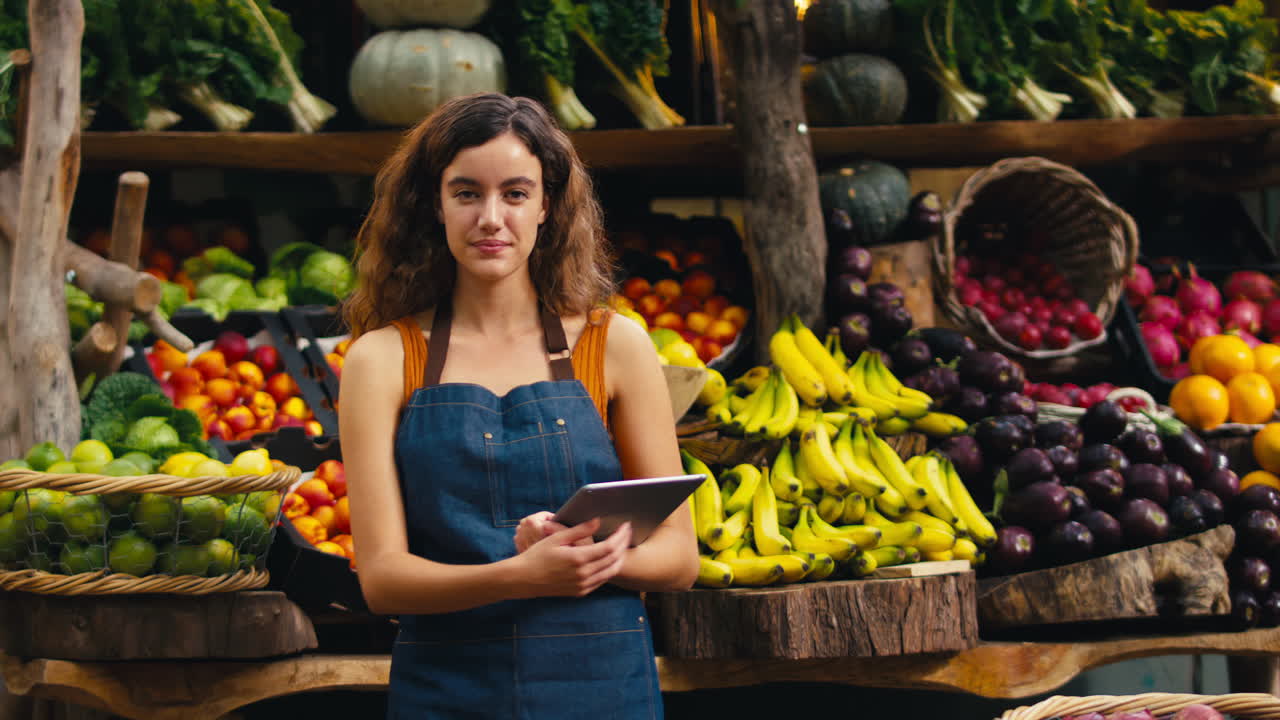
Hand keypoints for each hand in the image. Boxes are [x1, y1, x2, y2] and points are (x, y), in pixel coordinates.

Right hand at [514, 519, 631, 597]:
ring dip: (620, 557)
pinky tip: (610, 559)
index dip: (620, 536)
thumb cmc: (537, 555)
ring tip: (622, 544)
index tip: (625, 525)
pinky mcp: (580, 592)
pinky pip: (601, 580)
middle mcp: (583, 574)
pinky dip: (610, 569)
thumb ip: (579, 530)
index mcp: (577, 559)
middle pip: (614, 559)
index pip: (609, 547)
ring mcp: (582, 585)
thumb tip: (597, 520)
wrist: (523, 579)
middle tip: (627, 532)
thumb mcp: (556, 538)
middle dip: (623, 544)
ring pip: (611, 572)